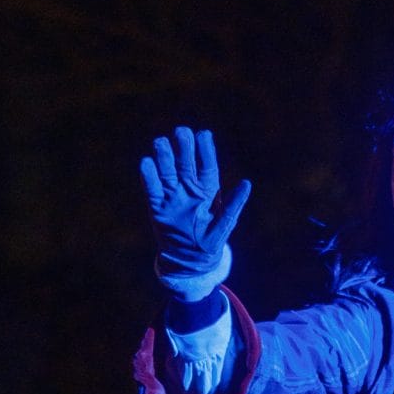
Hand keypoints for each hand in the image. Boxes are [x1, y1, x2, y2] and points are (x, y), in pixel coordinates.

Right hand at [139, 127, 250, 296]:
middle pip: (185, 163)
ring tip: (161, 142)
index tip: (203, 134)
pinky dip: (148, 176)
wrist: (189, 262)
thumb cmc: (211, 241)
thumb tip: (247, 183)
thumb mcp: (225, 224)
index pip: (206, 166)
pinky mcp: (157, 207)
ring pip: (166, 171)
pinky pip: (152, 189)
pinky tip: (146, 162)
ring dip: (164, 156)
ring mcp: (172, 197)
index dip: (205, 150)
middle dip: (183, 147)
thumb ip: (234, 204)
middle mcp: (189, 189)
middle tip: (181, 131)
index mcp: (207, 190)